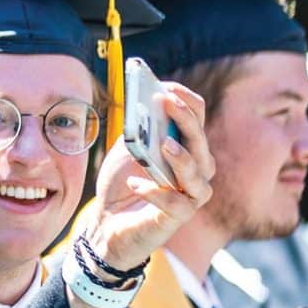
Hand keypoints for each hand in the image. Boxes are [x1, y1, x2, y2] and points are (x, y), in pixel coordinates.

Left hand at [81, 82, 214, 271]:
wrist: (108, 220)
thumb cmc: (123, 180)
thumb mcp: (127, 148)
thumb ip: (137, 129)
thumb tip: (142, 103)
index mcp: (186, 146)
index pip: (197, 118)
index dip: (185, 101)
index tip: (166, 87)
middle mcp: (196, 169)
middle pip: (199, 142)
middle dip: (184, 120)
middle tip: (167, 103)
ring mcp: (190, 194)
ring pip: (196, 174)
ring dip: (181, 157)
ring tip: (163, 144)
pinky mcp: (178, 217)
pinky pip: (175, 205)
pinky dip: (155, 192)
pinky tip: (134, 183)